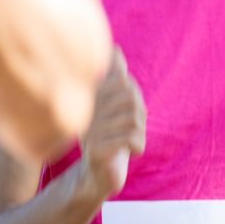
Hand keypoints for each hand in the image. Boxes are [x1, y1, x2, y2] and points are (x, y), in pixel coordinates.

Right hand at [77, 51, 145, 200]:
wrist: (99, 175)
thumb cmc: (110, 135)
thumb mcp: (112, 104)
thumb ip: (113, 76)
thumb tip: (114, 48)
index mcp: (89, 95)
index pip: (122, 80)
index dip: (133, 96)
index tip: (125, 112)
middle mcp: (85, 109)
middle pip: (131, 98)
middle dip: (139, 115)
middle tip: (129, 130)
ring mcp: (87, 129)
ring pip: (133, 119)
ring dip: (139, 133)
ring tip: (128, 141)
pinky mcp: (95, 149)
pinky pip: (131, 138)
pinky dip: (138, 146)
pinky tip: (128, 152)